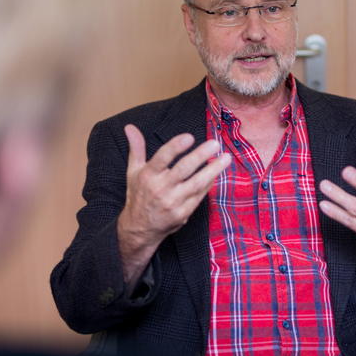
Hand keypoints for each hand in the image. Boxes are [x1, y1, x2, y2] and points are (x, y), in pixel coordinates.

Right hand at [117, 125, 230, 289]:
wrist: (139, 229)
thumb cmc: (138, 196)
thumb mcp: (133, 172)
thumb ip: (136, 148)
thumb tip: (130, 127)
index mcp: (147, 176)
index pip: (162, 158)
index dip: (175, 147)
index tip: (190, 137)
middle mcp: (160, 189)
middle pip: (183, 169)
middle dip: (200, 155)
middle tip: (215, 144)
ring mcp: (173, 202)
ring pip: (196, 183)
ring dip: (213, 170)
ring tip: (226, 158)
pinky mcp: (183, 213)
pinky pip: (199, 195)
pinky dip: (209, 183)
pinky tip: (216, 173)